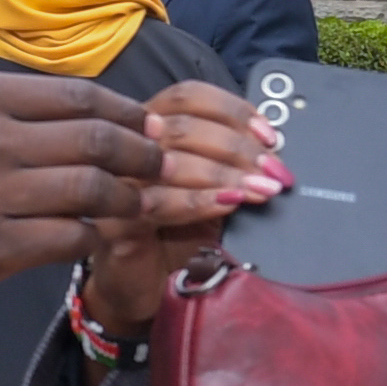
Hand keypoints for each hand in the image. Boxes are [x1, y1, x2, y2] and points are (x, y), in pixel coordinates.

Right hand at [0, 72, 228, 311]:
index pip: (78, 96)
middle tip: (162, 163)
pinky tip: (106, 238)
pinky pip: (71, 237)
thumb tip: (57, 110)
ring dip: (132, 197)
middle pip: (99, 139)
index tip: (145, 123)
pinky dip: (100, 236)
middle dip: (145, 152)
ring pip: (96, 189)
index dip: (125, 111)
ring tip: (143, 204)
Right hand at [75, 81, 287, 336]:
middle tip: (273, 171)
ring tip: (261, 190)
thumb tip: (271, 150)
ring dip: (226, 172)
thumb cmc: (176, 237)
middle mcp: (128, 147)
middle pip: (183, 125)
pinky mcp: (113, 220)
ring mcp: (117, 183)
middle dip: (238, 146)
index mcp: (151, 127)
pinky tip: (230, 205)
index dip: (233, 110)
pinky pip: (158, 202)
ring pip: (170, 157)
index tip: (269, 136)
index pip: (188, 97)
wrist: (144, 288)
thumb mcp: (211, 192)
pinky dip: (200, 200)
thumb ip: (230, 165)